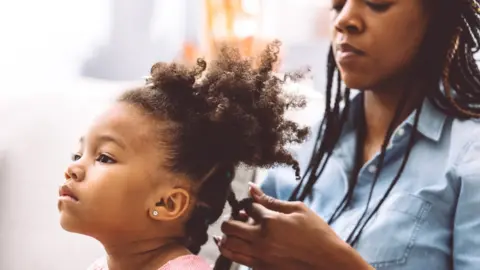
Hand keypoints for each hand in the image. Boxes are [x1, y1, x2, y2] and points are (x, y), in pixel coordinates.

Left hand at [216, 183, 372, 269]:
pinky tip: (231, 244)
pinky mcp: (261, 268)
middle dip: (230, 219)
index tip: (252, 206)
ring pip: (227, 245)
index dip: (248, 205)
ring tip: (231, 232)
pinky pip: (236, 259)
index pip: (247, 208)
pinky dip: (229, 250)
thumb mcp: (297, 210)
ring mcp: (260, 256)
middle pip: (229, 226)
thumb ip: (271, 200)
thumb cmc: (316, 232)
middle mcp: (261, 239)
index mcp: (270, 221)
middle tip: (237, 218)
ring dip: (225, 235)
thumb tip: (251, 187)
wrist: (328, 262)